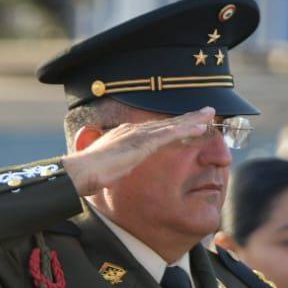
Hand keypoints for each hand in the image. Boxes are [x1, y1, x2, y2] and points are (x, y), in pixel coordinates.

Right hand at [62, 107, 216, 195]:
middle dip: (187, 118)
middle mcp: (132, 131)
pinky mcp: (141, 144)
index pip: (154, 130)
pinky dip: (185, 130)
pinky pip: (169, 135)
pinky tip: (200, 128)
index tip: (187, 124)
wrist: (77, 174)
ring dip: (192, 120)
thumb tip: (115, 171)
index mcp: (124, 137)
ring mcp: (137, 136)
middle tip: (207, 112)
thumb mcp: (103, 170)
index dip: (172, 126)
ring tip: (210, 115)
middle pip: (166, 123)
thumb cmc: (85, 175)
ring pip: (171, 126)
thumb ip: (113, 166)